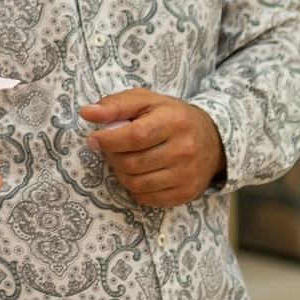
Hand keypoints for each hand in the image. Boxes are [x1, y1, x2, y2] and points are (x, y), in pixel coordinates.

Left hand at [80, 89, 223, 207]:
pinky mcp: (186, 193)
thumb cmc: (172, 117)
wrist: (213, 140)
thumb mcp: (147, 101)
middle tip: (111, 148)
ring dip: (121, 173)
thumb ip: (116, 104)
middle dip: (112, 156)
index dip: (108, 140)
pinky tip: (138, 173)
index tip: (94, 139)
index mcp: (174, 122)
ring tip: (124, 160)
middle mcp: (184, 150)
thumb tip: (86, 113)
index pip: (134, 137)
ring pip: (136, 184)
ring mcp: (187, 175)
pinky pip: (146, 198)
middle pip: (132, 163)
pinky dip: (134, 188)